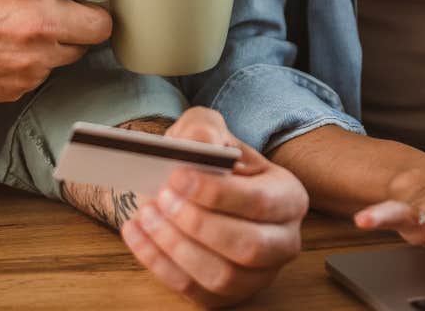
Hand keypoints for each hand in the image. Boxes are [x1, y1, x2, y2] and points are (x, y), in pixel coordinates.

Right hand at [0, 0, 112, 101]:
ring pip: (79, 49)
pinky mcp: (25, 83)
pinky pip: (51, 70)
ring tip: (35, 24)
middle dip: (90, 11)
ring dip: (65, 36)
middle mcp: (37, 21)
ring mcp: (33, 59)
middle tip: (68, 4)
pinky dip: (41, 58)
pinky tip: (18, 45)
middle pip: (102, 22)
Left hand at [120, 107, 308, 306]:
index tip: (177, 176)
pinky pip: (193, 289)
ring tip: (146, 214)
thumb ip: (205, 131)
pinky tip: (136, 233)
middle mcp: (282, 242)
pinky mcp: (225, 296)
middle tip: (162, 198)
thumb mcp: (209, 131)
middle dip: (198, 224)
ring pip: (221, 275)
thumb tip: (199, 148)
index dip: (218, 194)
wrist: (197, 185)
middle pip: (248, 247)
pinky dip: (158, 263)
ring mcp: (256, 276)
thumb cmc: (209, 159)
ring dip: (176, 246)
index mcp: (288, 198)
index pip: (261, 202)